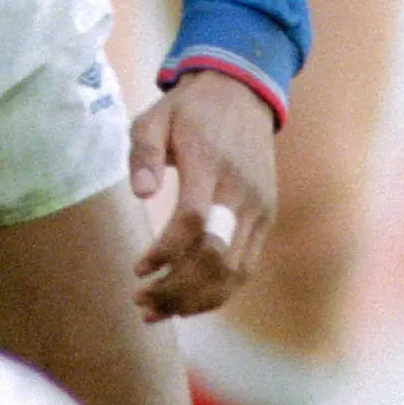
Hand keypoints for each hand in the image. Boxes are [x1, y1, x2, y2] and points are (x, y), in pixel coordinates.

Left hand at [126, 69, 278, 319]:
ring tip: (158, 310)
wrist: (243, 94)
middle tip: (141, 302)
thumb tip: (139, 192)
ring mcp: (259, 208)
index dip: (164, 252)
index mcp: (211, 164)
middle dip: (177, 289)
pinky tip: (188, 301)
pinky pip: (246, 265)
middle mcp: (241, 192)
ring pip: (234, 270)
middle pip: (216, 256)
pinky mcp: (266, 217)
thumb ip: (144, 152)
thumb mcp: (155, 117)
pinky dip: (219, 291)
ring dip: (196, 300)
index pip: (193, 221)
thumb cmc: (190, 110)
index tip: (138, 269)